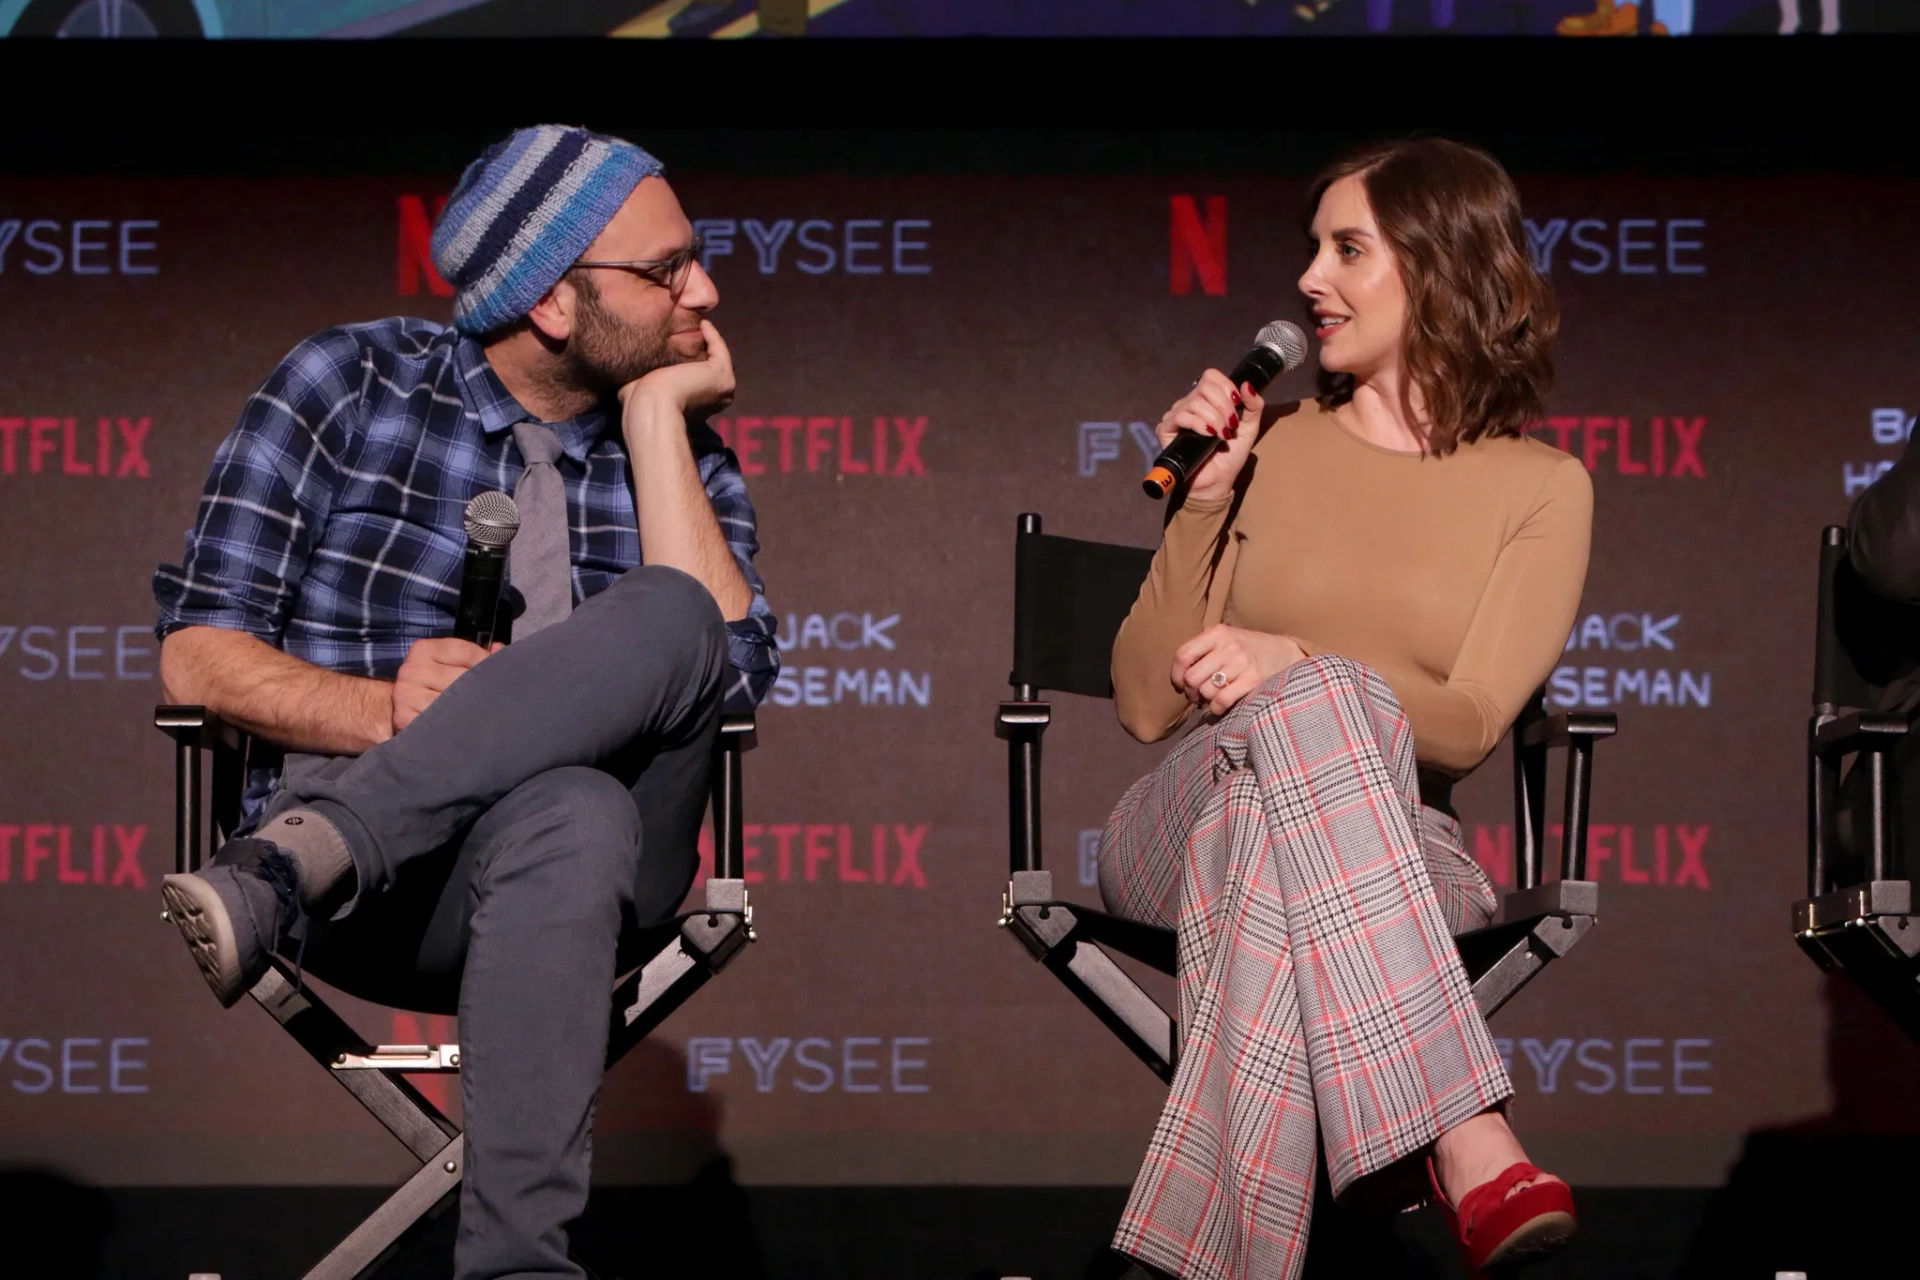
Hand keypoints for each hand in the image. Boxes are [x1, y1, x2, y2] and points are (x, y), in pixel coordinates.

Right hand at [391, 637, 501, 733]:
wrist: (394, 708)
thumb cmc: (431, 685)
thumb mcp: (450, 663)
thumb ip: (476, 655)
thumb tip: (498, 650)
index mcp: (424, 649)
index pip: (467, 652)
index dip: (488, 664)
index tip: (500, 676)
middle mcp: (412, 669)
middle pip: (461, 678)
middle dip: (481, 689)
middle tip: (497, 699)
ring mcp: (405, 694)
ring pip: (452, 702)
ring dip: (470, 710)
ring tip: (482, 715)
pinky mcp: (404, 717)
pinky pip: (438, 722)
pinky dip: (453, 726)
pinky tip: (463, 727)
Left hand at [618, 319, 735, 421]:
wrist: (651, 405)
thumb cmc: (641, 401)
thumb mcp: (643, 385)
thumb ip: (646, 376)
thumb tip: (634, 363)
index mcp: (697, 407)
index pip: (695, 378)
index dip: (688, 358)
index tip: (679, 339)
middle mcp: (715, 400)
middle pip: (708, 367)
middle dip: (701, 347)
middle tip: (691, 327)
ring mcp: (723, 388)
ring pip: (717, 358)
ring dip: (708, 340)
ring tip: (697, 321)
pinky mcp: (722, 375)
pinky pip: (720, 350)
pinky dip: (713, 335)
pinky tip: (702, 323)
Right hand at [1157, 368, 1263, 502]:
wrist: (1217, 481)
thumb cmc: (1230, 456)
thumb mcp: (1249, 428)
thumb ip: (1254, 406)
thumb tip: (1247, 384)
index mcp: (1208, 400)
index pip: (1210, 376)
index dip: (1225, 386)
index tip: (1237, 404)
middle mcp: (1190, 403)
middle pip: (1204, 387)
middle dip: (1223, 406)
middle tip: (1231, 426)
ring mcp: (1177, 415)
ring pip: (1195, 402)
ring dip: (1214, 418)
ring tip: (1222, 435)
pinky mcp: (1166, 429)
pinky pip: (1181, 416)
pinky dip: (1198, 424)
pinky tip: (1208, 435)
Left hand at [1171, 624, 1305, 715]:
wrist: (1284, 653)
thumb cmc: (1248, 649)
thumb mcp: (1226, 639)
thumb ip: (1203, 650)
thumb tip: (1179, 677)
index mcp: (1218, 633)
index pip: (1183, 655)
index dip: (1176, 674)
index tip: (1179, 684)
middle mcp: (1229, 646)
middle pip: (1192, 677)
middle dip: (1190, 692)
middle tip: (1196, 695)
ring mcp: (1242, 663)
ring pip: (1206, 691)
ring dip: (1204, 700)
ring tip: (1210, 698)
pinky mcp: (1253, 680)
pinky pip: (1222, 700)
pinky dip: (1216, 708)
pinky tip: (1219, 706)